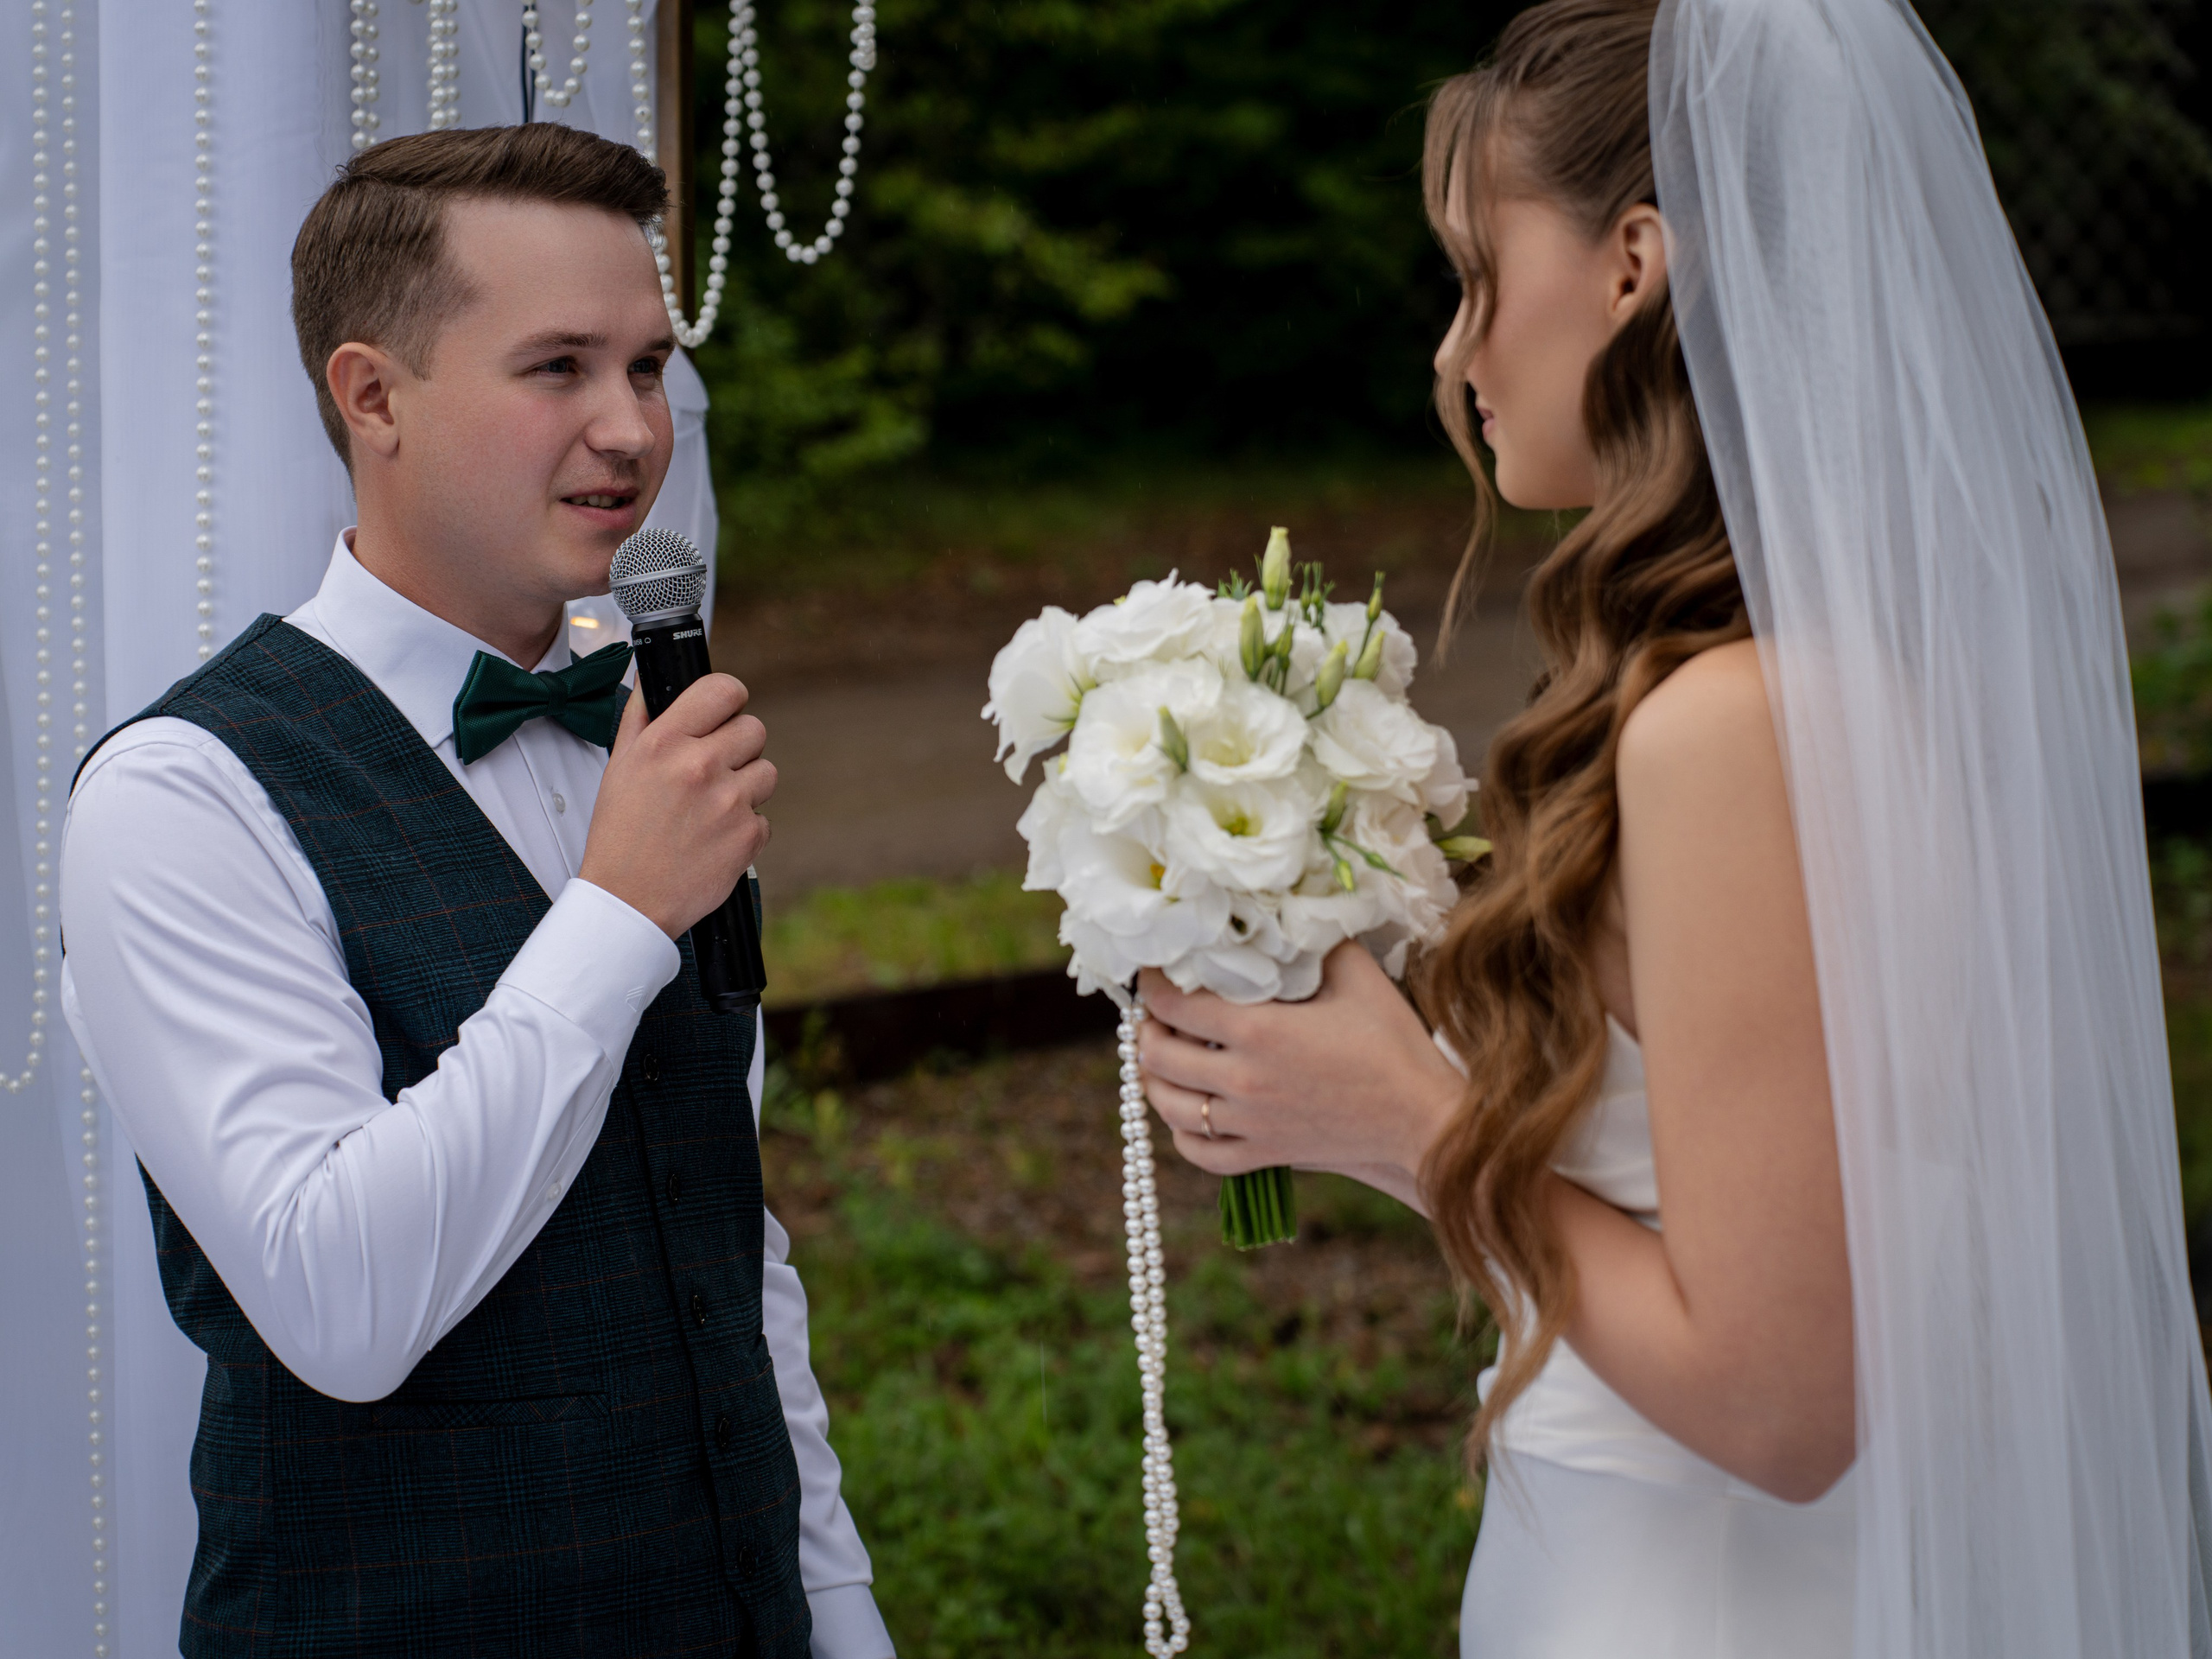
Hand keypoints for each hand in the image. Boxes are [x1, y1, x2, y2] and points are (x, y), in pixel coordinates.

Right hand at [580, 675, 774, 937]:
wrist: (629, 900)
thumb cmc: (621, 835)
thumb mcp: (620, 765)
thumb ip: (641, 714)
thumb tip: (653, 674)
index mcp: (665, 742)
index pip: (724, 689)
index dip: (730, 699)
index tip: (726, 711)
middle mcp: (699, 766)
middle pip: (754, 728)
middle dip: (739, 746)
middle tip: (714, 769)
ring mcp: (728, 802)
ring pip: (766, 772)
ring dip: (747, 787)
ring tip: (712, 808)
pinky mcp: (748, 835)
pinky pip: (764, 817)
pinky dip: (746, 828)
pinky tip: (714, 838)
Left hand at [1136, 941, 1463, 1211]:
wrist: (1423, 1117)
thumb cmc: (1393, 1043)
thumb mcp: (1357, 975)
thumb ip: (1312, 942)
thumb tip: (1285, 912)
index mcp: (1259, 1031)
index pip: (1174, 1006)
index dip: (1154, 984)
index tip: (1154, 970)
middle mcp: (1244, 1081)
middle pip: (1159, 1057)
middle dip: (1148, 1031)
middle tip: (1155, 1014)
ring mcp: (1251, 1124)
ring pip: (1170, 1108)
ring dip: (1155, 1080)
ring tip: (1159, 1058)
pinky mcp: (1266, 1155)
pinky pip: (1202, 1154)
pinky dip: (1183, 1134)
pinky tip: (1188, 1112)